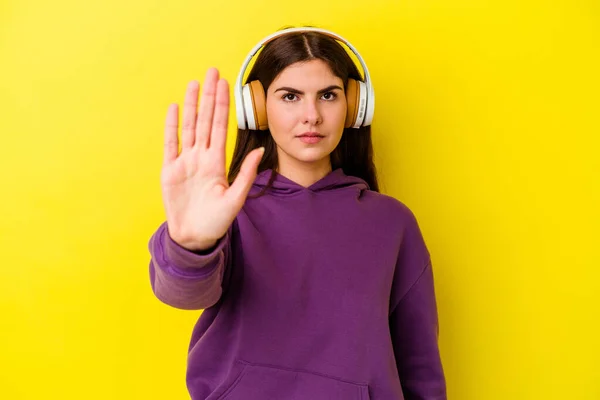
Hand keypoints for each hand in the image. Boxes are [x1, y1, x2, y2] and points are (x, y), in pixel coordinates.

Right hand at [160, 68, 264, 250]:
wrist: (194, 238)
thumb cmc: (217, 222)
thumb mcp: (236, 198)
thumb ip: (246, 174)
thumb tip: (258, 151)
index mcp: (217, 162)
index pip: (221, 127)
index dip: (223, 105)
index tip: (226, 84)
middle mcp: (201, 157)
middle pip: (205, 120)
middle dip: (209, 96)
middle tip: (212, 72)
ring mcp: (185, 162)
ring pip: (188, 127)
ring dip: (191, 105)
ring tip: (194, 83)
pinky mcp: (169, 170)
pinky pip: (170, 144)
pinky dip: (172, 126)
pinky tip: (175, 108)